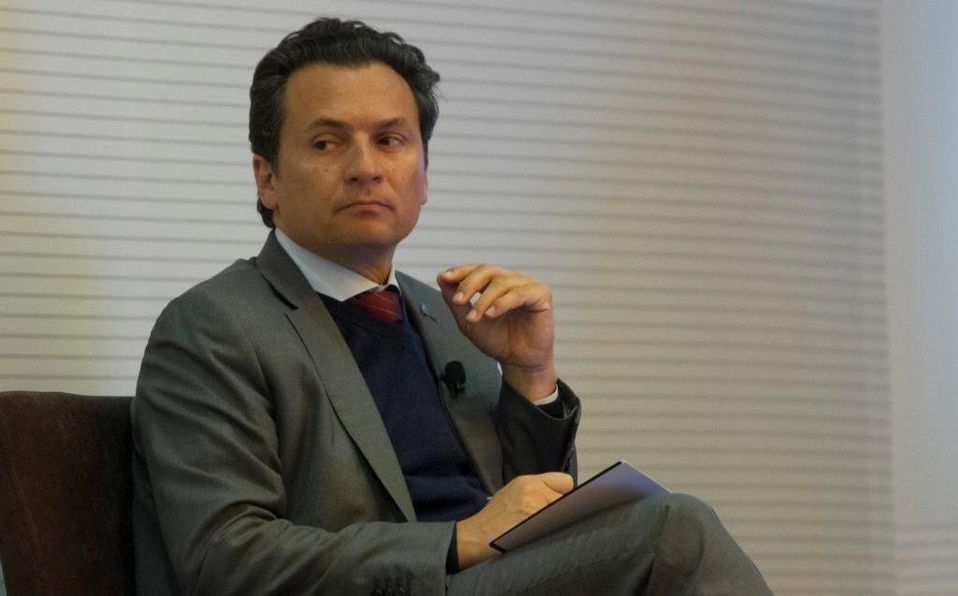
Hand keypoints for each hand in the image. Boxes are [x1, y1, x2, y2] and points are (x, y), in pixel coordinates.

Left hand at [438, 264, 557, 399]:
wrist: (518, 362)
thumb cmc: (498, 341)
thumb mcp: (468, 321)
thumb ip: (455, 301)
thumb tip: (442, 277)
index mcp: (495, 282)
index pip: (476, 269)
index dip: (460, 271)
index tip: (445, 278)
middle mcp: (511, 280)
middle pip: (488, 270)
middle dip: (469, 284)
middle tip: (458, 301)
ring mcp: (527, 286)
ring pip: (501, 282)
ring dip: (484, 300)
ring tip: (475, 317)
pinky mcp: (541, 295)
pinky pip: (520, 293)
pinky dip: (503, 302)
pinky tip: (491, 314)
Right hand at [455, 472, 573, 568]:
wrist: (474, 536)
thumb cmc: (492, 520)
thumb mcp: (512, 495)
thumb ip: (536, 492)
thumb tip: (560, 500)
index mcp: (527, 482)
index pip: (565, 482)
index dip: (563, 495)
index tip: (558, 505)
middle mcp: (533, 490)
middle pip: (568, 501)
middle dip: (562, 511)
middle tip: (548, 522)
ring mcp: (536, 507)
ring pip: (566, 516)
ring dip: (558, 523)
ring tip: (541, 531)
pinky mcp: (536, 525)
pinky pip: (558, 528)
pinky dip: (554, 533)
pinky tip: (541, 537)